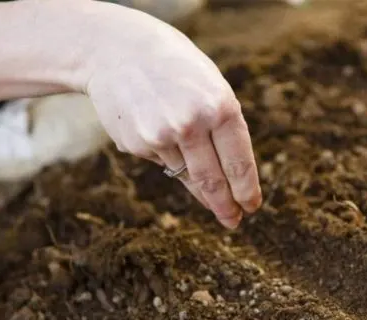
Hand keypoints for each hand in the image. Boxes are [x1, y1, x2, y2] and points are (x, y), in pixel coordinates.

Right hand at [80, 3, 261, 228]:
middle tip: (232, 221)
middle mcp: (191, 124)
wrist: (116, 50)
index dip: (246, 191)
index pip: (238, 163)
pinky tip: (156, 125)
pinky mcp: (135, 145)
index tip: (250, 207)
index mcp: (220, 107)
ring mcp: (160, 136)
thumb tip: (229, 179)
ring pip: (185, 174)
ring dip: (194, 178)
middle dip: (224, 206)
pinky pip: (161, 160)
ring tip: (190, 156)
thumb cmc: (175, 70)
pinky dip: (165, 152)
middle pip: (212, 181)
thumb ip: (223, 129)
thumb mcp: (211, 88)